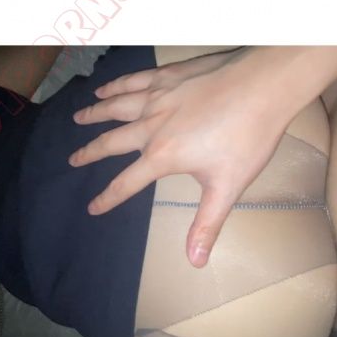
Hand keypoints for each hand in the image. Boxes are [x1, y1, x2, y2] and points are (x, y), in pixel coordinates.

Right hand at [69, 48, 292, 266]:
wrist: (264, 85)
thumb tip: (194, 261)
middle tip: (72, 159)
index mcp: (163, 156)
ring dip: (94, 114)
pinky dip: (115, 86)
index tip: (92, 208)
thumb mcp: (228, 187)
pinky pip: (133, 80)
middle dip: (90, 153)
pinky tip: (105, 88)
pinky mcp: (168, 75)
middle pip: (112, 141)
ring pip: (116, 106)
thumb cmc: (248, 137)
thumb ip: (206, 223)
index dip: (108, 198)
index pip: (127, 182)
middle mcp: (151, 125)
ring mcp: (158, 96)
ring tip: (77, 118)